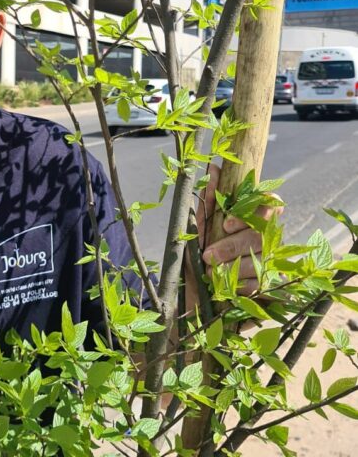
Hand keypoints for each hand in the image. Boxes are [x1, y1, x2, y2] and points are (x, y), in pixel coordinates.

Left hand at [195, 164, 281, 295]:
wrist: (193, 299)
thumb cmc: (198, 260)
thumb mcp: (198, 230)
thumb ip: (208, 202)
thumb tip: (214, 168)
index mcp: (252, 221)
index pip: (270, 204)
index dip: (253, 210)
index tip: (226, 223)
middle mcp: (268, 241)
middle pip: (261, 236)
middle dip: (230, 246)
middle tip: (207, 256)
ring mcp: (274, 265)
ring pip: (262, 262)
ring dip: (232, 270)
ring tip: (211, 275)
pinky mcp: (274, 291)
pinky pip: (264, 286)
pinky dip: (241, 288)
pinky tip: (226, 291)